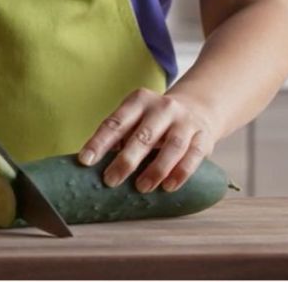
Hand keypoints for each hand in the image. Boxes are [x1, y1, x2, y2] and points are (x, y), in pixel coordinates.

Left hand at [77, 88, 221, 192]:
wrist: (197, 109)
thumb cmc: (153, 121)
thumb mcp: (135, 119)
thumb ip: (118, 137)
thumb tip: (92, 166)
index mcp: (138, 101)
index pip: (115, 122)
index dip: (99, 142)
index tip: (85, 161)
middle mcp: (162, 107)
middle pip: (143, 135)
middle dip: (126, 160)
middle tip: (110, 180)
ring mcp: (185, 121)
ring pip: (172, 146)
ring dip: (155, 169)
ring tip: (141, 187)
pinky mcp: (203, 136)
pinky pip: (193, 155)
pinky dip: (181, 172)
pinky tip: (168, 187)